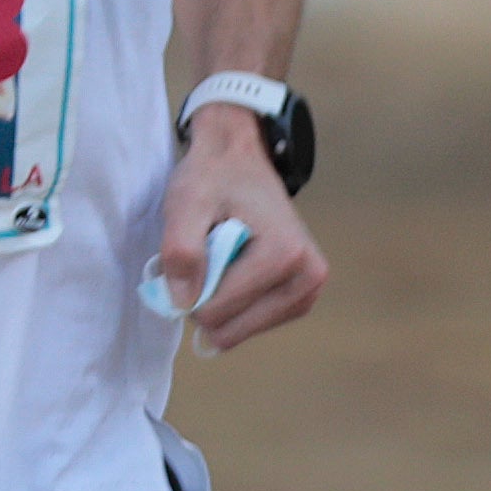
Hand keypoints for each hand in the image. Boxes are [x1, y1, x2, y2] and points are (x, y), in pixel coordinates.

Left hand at [158, 118, 323, 351]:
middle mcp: (308, 277)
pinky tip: (234, 271)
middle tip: (209, 253)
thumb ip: (181, 250)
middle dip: (207, 297)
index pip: (216, 311)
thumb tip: (183, 303)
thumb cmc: (213, 179)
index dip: (189, 288)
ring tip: (223, 256)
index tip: (195, 251)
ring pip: (239, 331)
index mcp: (285, 254)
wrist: (238, 160)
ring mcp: (309, 291)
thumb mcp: (187, 203)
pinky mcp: (302, 299)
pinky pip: (252, 325)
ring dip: (220, 300)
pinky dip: (234, 305)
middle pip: (231, 328)